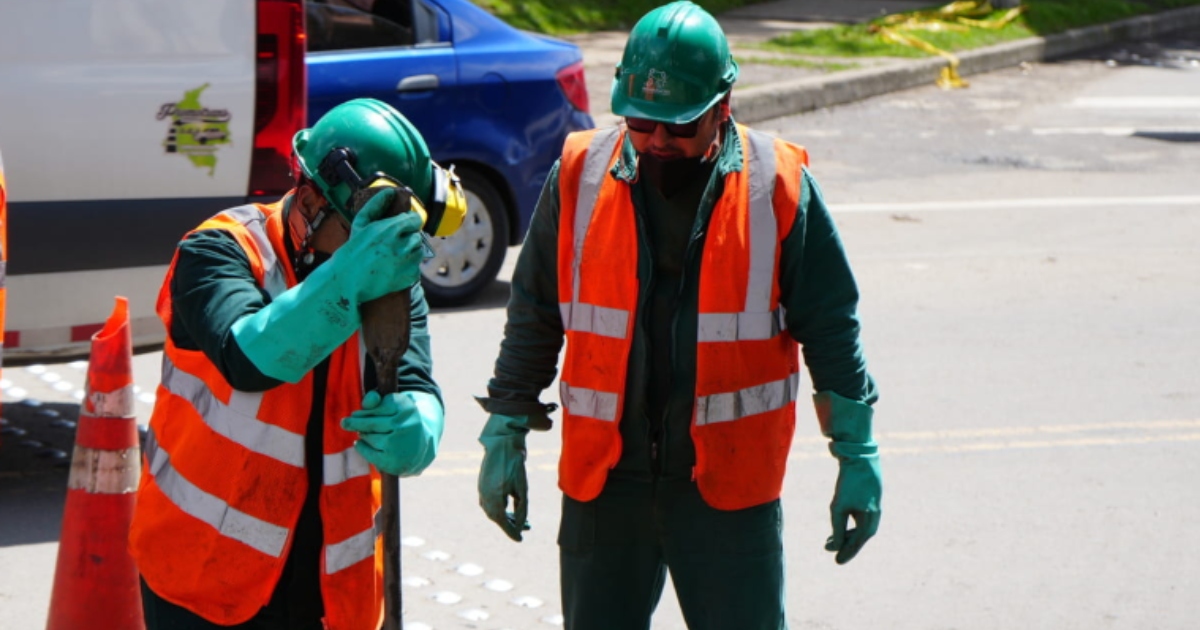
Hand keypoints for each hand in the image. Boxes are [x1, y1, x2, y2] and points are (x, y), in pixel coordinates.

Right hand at [336, 187, 425, 303]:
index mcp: (390, 229)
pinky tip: (393, 268)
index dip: (409, 222)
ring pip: (418, 251)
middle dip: (407, 238)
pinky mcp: (409, 277)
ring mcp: (406, 262)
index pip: (415, 219)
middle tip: (394, 244)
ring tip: (393, 256)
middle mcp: (401, 245)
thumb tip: (390, 191)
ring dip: (410, 252)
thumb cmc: (352, 251)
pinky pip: (416, 268)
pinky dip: (408, 268)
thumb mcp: (360, 223)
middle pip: (417, 236)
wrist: (346, 281)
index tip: (403, 226)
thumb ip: (376, 205)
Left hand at [341, 390, 442, 476]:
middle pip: (372, 423)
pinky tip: (359, 443)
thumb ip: (376, 399)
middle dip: (356, 423)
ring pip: (370, 437)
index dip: (365, 412)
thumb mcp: (393, 406)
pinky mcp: (394, 461)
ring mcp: (400, 444)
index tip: (355, 414)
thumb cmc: (402, 421)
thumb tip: (368, 401)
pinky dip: (361, 447)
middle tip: (345, 422)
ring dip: (363, 434)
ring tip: (362, 433)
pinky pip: (369, 453)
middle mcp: (406, 425)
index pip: (378, 407)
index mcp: (407, 408)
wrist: (423, 446)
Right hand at [477, 414, 532, 541]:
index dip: (511, 531)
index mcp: (493, 496)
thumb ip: (521, 507)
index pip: (501, 520)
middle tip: (524, 530)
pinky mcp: (483, 484)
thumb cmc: (514, 462)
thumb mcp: (522, 487)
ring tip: (520, 520)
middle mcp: (484, 494)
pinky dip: (500, 508)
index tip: (520, 539)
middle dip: (510, 524)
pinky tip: (510, 508)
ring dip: (506, 516)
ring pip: (493, 510)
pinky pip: (490, 502)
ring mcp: (482, 489)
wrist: (503, 442)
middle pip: (496, 517)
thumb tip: (520, 524)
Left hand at [826, 442, 881, 563]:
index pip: (857, 542)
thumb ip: (837, 527)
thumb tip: (835, 546)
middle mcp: (874, 515)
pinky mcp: (868, 497)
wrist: (860, 456)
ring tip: (830, 539)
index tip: (837, 562)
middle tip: (830, 550)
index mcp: (870, 520)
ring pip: (859, 526)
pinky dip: (849, 522)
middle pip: (859, 536)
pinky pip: (860, 516)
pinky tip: (840, 522)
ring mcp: (873, 506)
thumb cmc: (850, 483)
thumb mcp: (839, 507)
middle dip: (845, 544)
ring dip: (846, 534)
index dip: (847, 552)